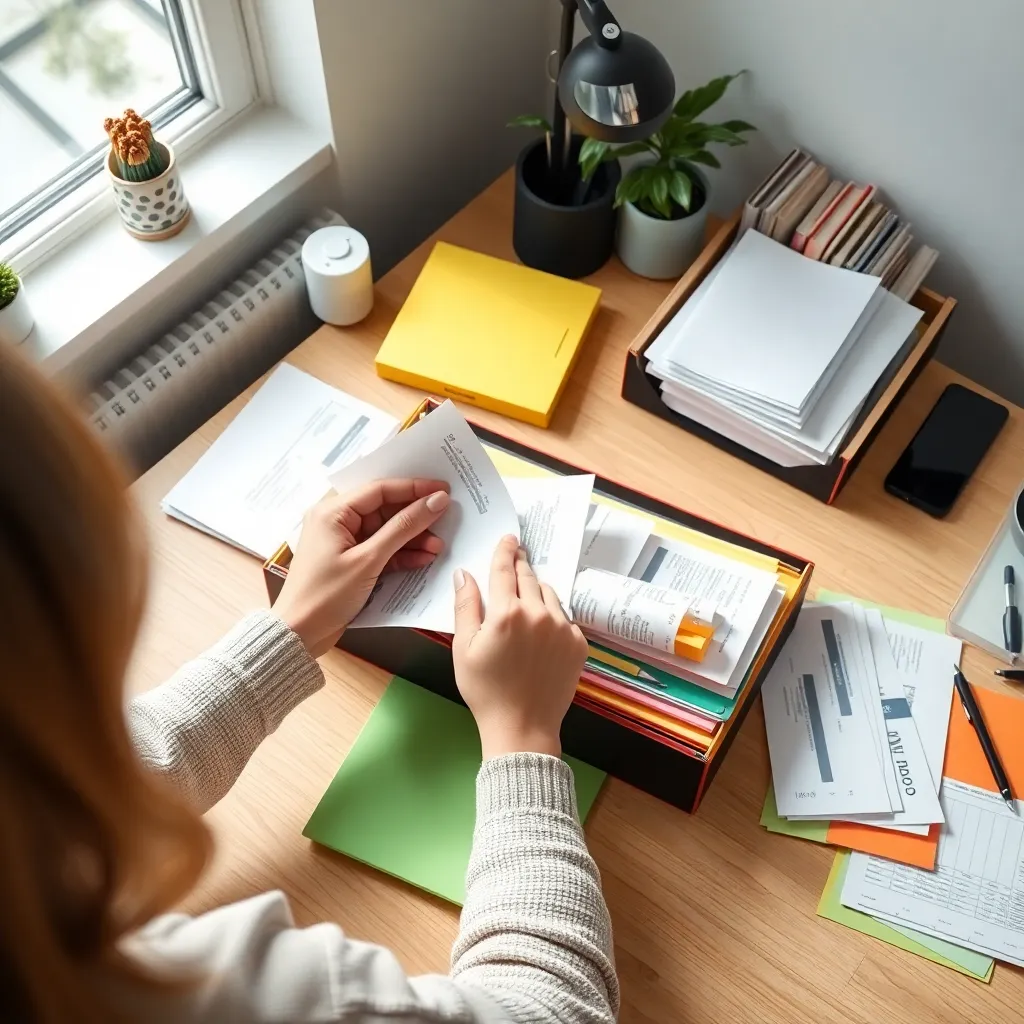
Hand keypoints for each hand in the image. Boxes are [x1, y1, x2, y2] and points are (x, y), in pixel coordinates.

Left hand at [275, 479, 449, 657]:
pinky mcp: (352, 560)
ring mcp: (345, 541)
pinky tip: (424, 558)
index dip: (414, 487)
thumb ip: (404, 527)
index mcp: (333, 511)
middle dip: (416, 516)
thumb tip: (436, 501)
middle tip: (447, 518)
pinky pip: (382, 549)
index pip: (380, 488)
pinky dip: (402, 553)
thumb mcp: (369, 560)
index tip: (445, 489)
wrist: (299, 634)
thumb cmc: (325, 595)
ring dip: (413, 537)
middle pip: (385, 508)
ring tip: (438, 546)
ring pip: (387, 530)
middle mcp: (337, 519)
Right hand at [452, 534, 588, 759]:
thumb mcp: (463, 648)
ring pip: (548, 594)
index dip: (504, 550)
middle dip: (520, 564)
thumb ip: (465, 607)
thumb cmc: (486, 691)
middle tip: (517, 555)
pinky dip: (552, 616)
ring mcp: (562, 627)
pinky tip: (541, 630)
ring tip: (526, 598)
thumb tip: (464, 574)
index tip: (508, 538)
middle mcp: (538, 614)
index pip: (504, 569)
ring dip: (536, 589)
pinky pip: (564, 617)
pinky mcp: (578, 642)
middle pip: (528, 576)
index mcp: (506, 613)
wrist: (523, 727)